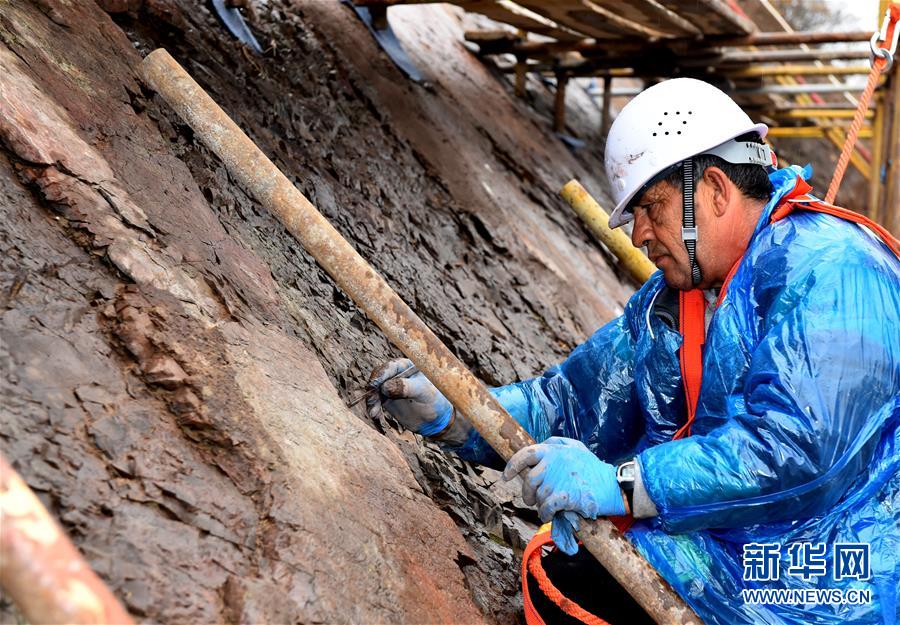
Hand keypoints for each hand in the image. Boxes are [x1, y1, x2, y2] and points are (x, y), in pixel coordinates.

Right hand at [366, 358, 452, 435]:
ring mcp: (391, 386)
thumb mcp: (423, 392)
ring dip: (372, 400)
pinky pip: (376, 401)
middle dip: (374, 389)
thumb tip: (385, 387)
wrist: (437, 419)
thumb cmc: (435, 400)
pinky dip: (373, 407)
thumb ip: (405, 387)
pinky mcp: (387, 399)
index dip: (381, 374)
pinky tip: (375, 415)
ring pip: (375, 390)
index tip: (374, 384)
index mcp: (408, 366)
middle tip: (372, 401)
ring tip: (373, 413)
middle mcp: (397, 374)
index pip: (391, 366)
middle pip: (379, 377)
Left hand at [502, 437, 625, 554]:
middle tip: (531, 499)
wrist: (613, 485)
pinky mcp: (563, 497)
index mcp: (553, 451)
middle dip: (527, 493)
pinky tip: (550, 514)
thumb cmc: (593, 468)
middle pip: (529, 480)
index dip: (512, 465)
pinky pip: (545, 508)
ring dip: (540, 505)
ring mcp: (557, 480)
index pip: (525, 454)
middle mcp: (552, 464)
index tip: (506, 476)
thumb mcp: (576, 447)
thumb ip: (557, 443)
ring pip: (537, 496)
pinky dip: (545, 514)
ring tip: (548, 507)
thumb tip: (540, 445)